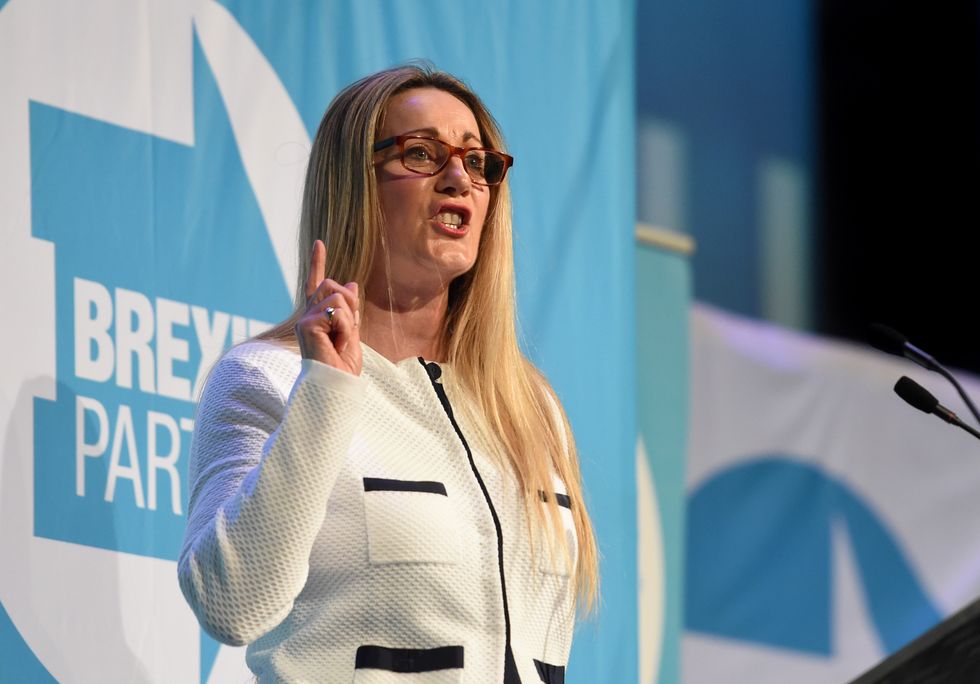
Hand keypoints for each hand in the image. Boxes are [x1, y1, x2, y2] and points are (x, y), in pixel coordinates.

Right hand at [295, 240, 361, 374]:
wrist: (336, 385)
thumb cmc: (342, 366)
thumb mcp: (352, 332)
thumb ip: (349, 310)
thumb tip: (351, 284)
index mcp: (317, 317)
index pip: (316, 285)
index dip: (317, 263)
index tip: (319, 243)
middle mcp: (307, 316)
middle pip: (332, 286)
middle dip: (349, 304)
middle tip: (348, 331)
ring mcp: (305, 320)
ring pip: (337, 297)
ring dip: (349, 320)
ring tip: (341, 342)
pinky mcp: (306, 325)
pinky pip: (338, 312)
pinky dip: (346, 329)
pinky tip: (337, 344)